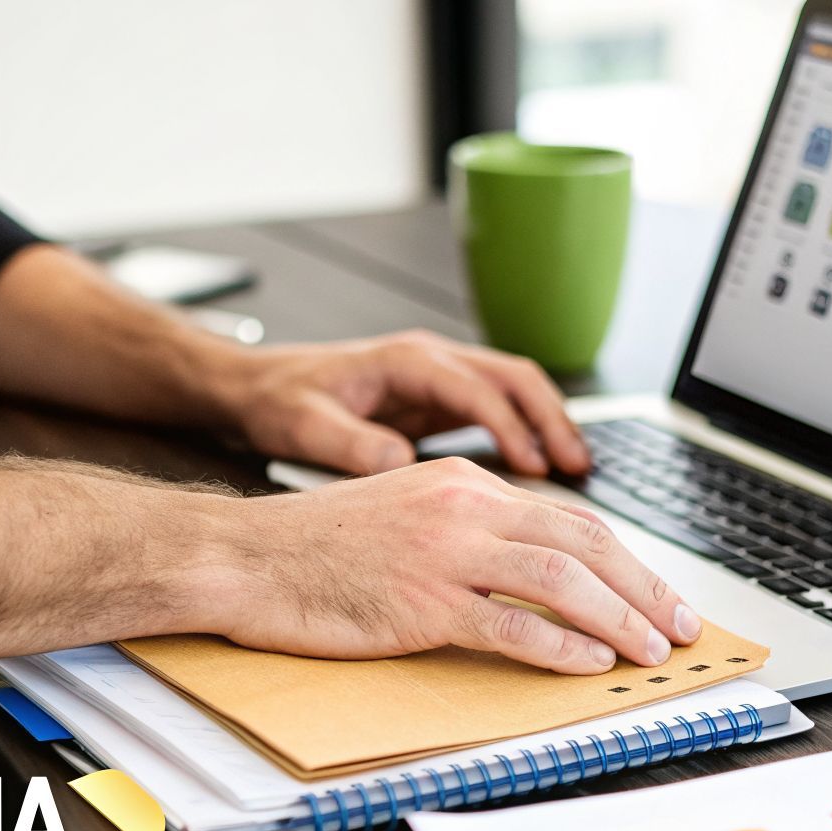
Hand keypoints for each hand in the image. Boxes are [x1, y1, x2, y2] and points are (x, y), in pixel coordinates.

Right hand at [206, 458, 701, 673]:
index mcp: (463, 485)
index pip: (569, 519)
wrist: (245, 557)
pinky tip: (587, 663)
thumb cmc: (316, 549)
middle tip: (682, 626)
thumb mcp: (405, 515)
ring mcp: (443, 553)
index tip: (658, 593)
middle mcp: (463, 508)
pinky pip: (507, 624)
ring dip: (618, 618)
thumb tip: (533, 573)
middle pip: (582, 542)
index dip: (626, 560)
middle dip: (644, 588)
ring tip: (652, 651)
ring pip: (559, 579)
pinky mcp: (420, 600)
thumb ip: (468, 532)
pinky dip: (557, 645)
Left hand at [210, 330, 591, 476]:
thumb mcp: (302, 424)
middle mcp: (429, 360)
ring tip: (577, 468)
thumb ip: (348, 443)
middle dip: (551, 419)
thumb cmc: (276, 402)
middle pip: (513, 377)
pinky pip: (497, 409)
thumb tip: (397, 463)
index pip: (474, 388)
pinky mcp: (435, 399)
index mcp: (404, 360)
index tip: (533, 465)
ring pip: (513, 389)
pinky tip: (541, 469)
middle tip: (578, 465)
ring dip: (547, 424)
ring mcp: (437, 377)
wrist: (253, 386)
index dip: (509, 426)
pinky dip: (526, 433)